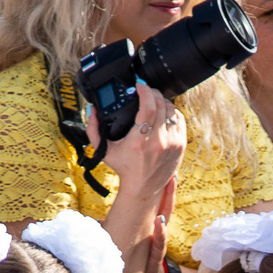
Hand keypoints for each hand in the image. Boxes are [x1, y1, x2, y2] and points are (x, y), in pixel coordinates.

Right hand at [99, 81, 186, 199]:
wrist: (144, 188)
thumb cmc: (124, 168)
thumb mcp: (104, 150)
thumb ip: (93, 129)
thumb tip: (92, 109)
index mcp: (139, 141)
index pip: (148, 107)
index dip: (145, 90)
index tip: (139, 84)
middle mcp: (158, 141)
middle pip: (161, 104)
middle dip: (152, 92)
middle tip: (144, 90)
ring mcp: (172, 143)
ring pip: (171, 110)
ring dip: (162, 101)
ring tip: (152, 101)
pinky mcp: (180, 145)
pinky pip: (179, 119)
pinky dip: (171, 112)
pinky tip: (162, 113)